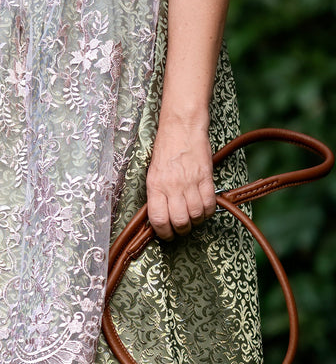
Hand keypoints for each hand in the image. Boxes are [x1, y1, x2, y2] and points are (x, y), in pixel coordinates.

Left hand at [145, 123, 217, 239]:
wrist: (181, 128)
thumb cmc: (165, 150)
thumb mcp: (152, 174)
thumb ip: (156, 195)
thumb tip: (160, 217)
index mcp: (155, 186)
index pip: (158, 219)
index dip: (163, 233)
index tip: (167, 235)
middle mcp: (172, 186)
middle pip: (179, 221)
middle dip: (181, 230)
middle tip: (181, 228)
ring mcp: (190, 182)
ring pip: (196, 215)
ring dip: (196, 221)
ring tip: (193, 217)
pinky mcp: (206, 177)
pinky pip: (210, 203)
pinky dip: (208, 211)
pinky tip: (204, 209)